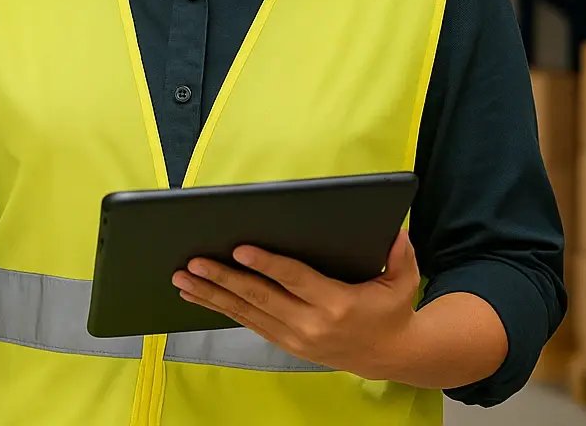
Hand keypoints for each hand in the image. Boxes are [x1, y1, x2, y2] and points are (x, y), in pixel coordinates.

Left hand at [173, 229, 421, 381]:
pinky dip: (221, 308)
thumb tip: (396, 229)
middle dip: (224, 278)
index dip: (267, 264)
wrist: (390, 356)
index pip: (295, 280)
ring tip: (182, 279)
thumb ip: (400, 255)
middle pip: (260, 297)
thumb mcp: (403, 282)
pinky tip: (198, 296)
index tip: (240, 249)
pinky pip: (248, 323)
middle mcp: (311, 324)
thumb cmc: (391, 310)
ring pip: (246, 313)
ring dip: (212, 295)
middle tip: (193, 262)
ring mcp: (295, 338)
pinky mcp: (286, 344)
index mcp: (337, 304)